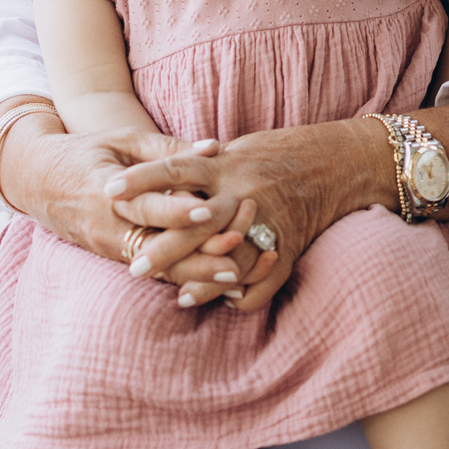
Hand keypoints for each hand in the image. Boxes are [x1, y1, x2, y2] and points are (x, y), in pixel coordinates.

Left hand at [104, 117, 392, 313]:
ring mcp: (268, 219)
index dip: (141, 180)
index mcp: (226, 163)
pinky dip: (243, 293)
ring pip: (229, 257)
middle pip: (196, 223)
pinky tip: (223, 300)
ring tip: (177, 296)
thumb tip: (162, 179)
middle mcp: (244, 191)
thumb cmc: (282, 150)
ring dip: (202, 280)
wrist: (341, 160)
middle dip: (165, 248)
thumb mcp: (240, 148)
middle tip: (134, 268)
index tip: (107, 191)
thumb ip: (203, 166)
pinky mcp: (289, 243)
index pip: (174, 169)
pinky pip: (264, 276)